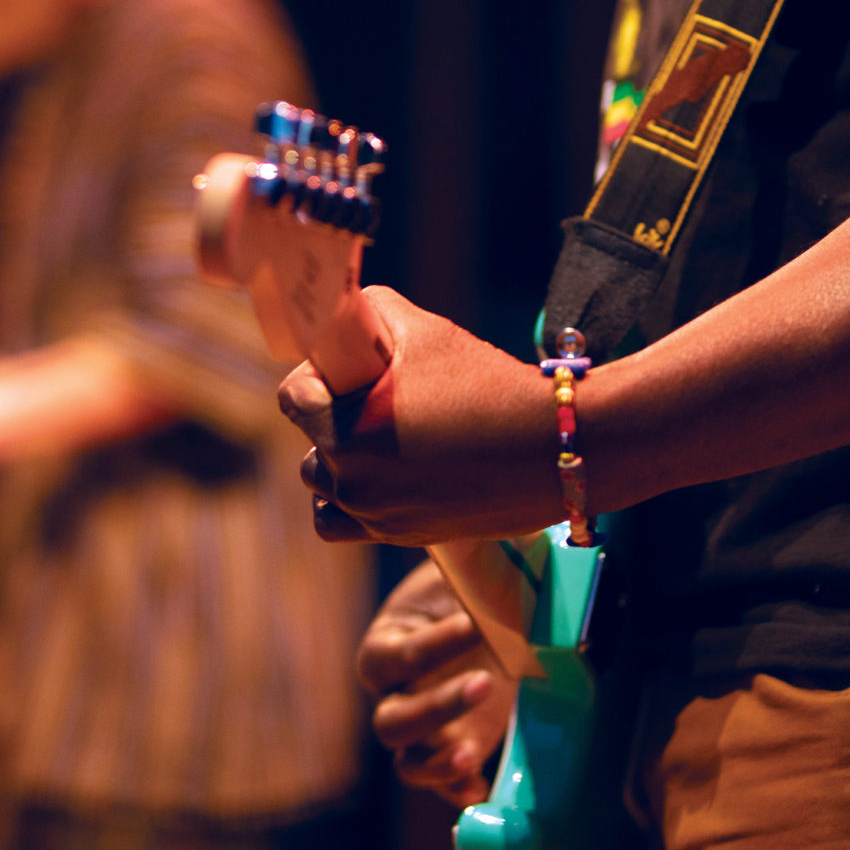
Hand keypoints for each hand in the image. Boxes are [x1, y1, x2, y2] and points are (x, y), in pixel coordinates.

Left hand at [278, 287, 566, 544]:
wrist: (555, 449)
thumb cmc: (488, 384)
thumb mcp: (424, 329)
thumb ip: (368, 313)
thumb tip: (339, 318)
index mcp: (346, 432)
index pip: (293, 396)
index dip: (318, 374)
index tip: (351, 368)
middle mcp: (352, 481)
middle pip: (310, 441)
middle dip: (335, 416)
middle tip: (380, 398)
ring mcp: (374, 515)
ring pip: (323, 486)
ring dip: (339, 461)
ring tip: (382, 436)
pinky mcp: (399, 536)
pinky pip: (342, 523)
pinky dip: (348, 502)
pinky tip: (380, 474)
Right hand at [358, 559, 514, 806]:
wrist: (498, 614)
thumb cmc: (476, 584)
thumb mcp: (468, 565)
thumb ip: (470, 553)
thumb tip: (496, 523)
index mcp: (387, 643)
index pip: (393, 656)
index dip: (428, 646)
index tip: (472, 623)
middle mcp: (396, 694)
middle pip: (392, 721)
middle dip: (435, 707)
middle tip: (486, 685)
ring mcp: (425, 731)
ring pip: (408, 762)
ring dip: (437, 762)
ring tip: (472, 753)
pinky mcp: (457, 750)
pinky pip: (445, 786)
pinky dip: (459, 791)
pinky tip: (483, 788)